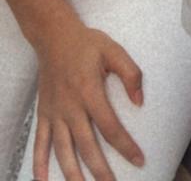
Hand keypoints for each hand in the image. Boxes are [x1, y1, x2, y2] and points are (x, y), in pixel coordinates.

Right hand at [32, 18, 144, 180]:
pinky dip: (39, 162)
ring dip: (71, 173)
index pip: (110, 127)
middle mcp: (70, 106)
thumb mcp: (113, 50)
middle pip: (86, 146)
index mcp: (89, 91)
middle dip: (100, 170)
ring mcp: (55, 111)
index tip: (139, 160)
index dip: (125, 146)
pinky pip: (39, 141)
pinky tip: (43, 180)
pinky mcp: (43, 112)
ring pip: (62, 149)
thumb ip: (130, 73)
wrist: (54, 36)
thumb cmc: (87, 43)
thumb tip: (139, 101)